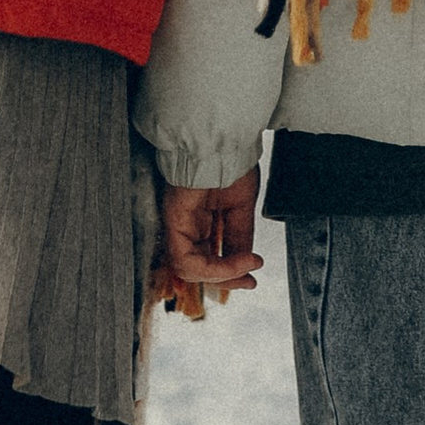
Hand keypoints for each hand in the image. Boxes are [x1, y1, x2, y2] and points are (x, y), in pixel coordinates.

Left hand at [156, 170, 260, 321]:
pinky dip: (212, 269)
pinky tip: (234, 263)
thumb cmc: (229, 162)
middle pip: (199, 267)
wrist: (222, 143)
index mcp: (203, 221)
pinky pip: (185, 260)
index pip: (209, 257)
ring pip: (189, 269)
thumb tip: (246, 261)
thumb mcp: (241, 207)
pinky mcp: (173, 223)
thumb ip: (239, 237)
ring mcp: (179, 225)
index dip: (230, 273)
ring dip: (222, 275)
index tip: (251, 279)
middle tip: (249, 281)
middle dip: (226, 280)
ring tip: (246, 267)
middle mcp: (188, 225)